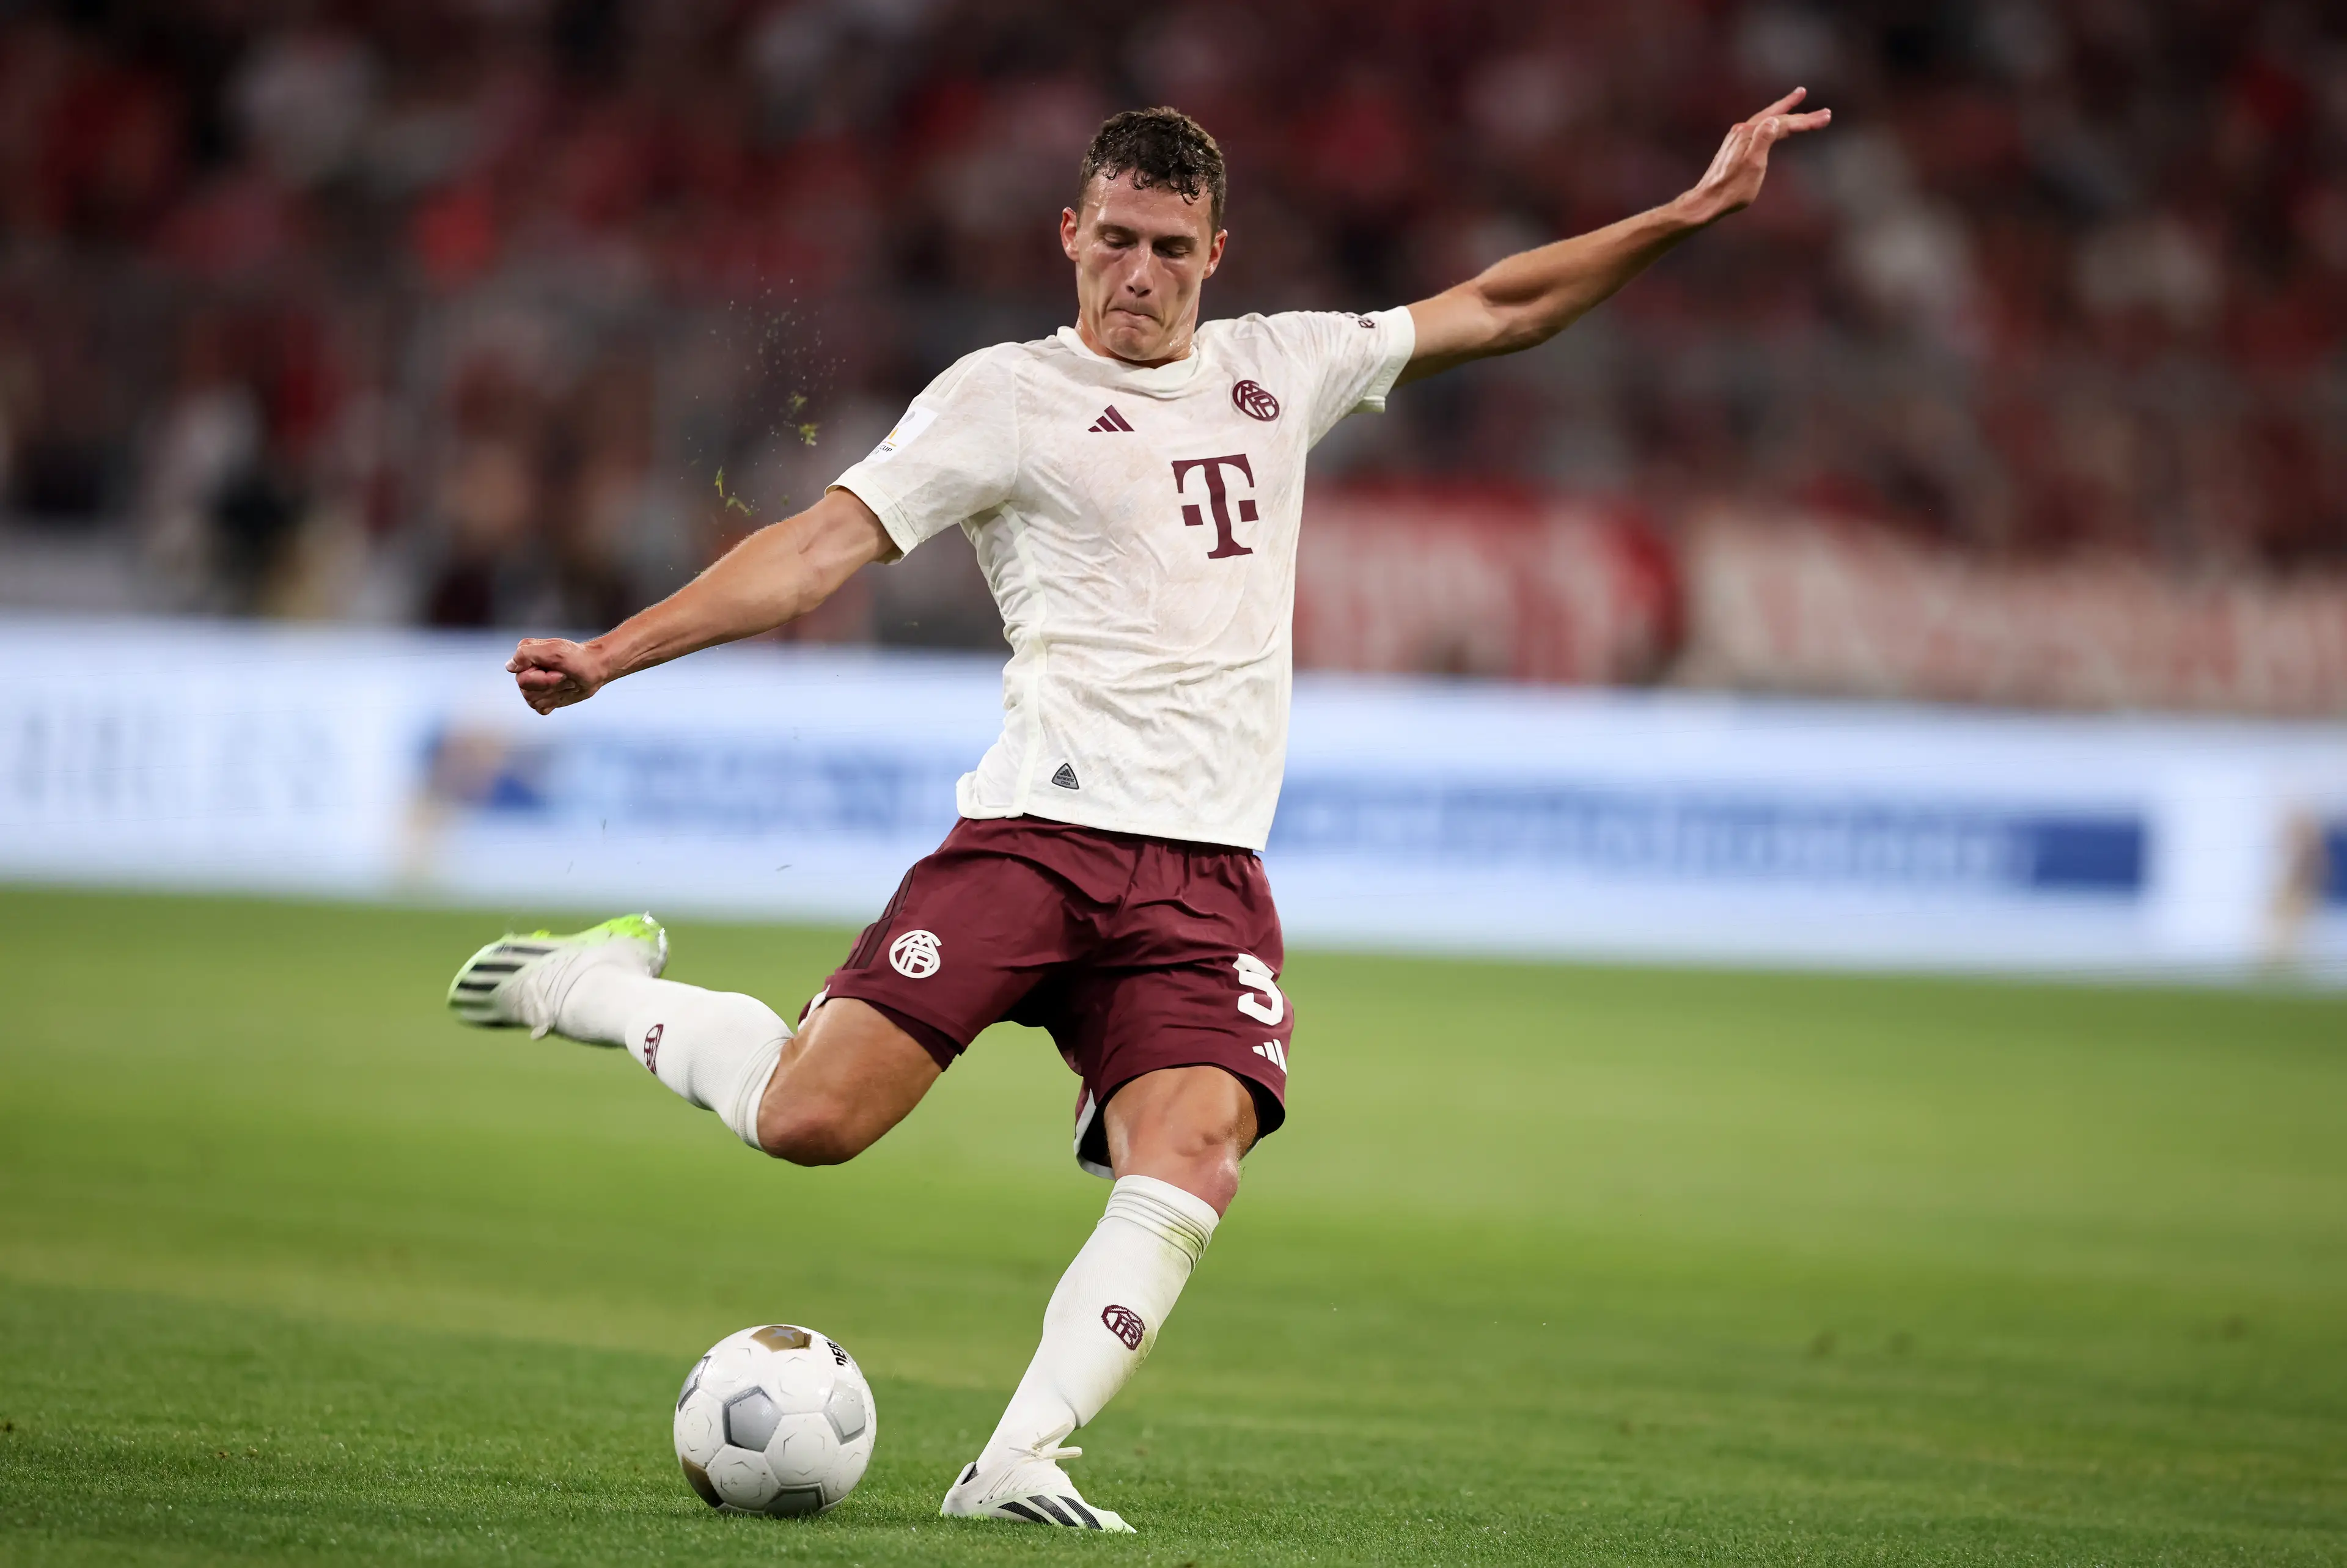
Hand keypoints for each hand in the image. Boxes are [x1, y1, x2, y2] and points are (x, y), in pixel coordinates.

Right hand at [507, 637, 610, 714]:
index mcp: (525, 657)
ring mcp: (535, 686)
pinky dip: (554, 702)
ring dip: (553, 693)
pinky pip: (540, 709)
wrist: (595, 669)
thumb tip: (510, 666)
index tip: (558, 669)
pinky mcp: (544, 698)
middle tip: (564, 675)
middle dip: (549, 685)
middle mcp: (526, 671)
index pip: (521, 678)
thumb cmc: (577, 657)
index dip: (543, 678)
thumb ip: (527, 653)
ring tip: (564, 681)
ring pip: (532, 701)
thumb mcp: (553, 650)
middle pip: (526, 691)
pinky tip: (562, 692)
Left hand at [1677, 87, 1830, 226]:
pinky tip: (1775, 123)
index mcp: (1749, 134)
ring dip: (1785, 109)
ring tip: (1799, 98)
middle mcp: (1742, 130)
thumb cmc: (1732, 189)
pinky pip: (1760, 127)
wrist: (1707, 201)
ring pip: (1767, 118)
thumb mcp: (1752, 166)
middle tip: (1824, 111)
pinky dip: (1773, 122)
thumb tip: (1774, 121)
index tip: (1826, 118)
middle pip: (1777, 117)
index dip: (1806, 120)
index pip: (1783, 123)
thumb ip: (1763, 141)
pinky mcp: (1735, 145)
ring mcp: (1737, 137)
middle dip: (1801, 113)